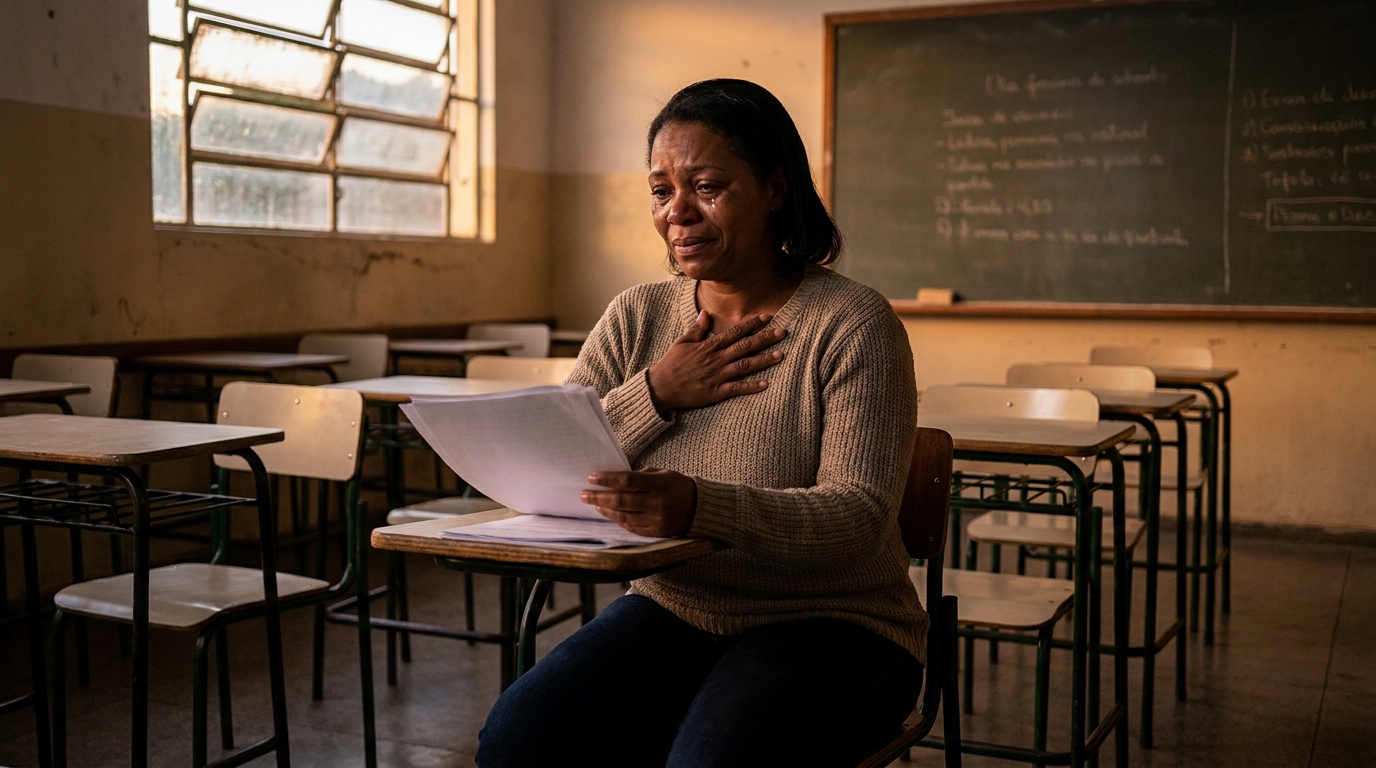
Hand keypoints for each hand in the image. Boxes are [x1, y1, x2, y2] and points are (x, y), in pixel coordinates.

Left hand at [580, 469, 697, 536]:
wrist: (700, 508)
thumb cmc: (678, 486)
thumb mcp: (662, 474)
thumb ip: (640, 476)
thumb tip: (615, 480)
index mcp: (658, 484)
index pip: (627, 480)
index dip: (607, 479)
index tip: (591, 477)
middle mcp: (656, 503)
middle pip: (621, 500)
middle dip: (598, 497)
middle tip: (584, 494)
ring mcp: (656, 520)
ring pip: (623, 516)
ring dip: (606, 510)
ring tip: (594, 504)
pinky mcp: (656, 532)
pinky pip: (631, 527)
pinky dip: (618, 520)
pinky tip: (610, 514)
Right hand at [645, 311, 786, 415]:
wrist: (660, 388)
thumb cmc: (671, 364)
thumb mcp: (682, 342)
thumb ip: (697, 328)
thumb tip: (706, 312)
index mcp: (709, 346)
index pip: (734, 332)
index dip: (752, 324)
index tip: (767, 317)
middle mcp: (716, 359)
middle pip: (744, 346)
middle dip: (765, 338)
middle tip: (782, 332)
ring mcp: (717, 376)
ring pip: (744, 366)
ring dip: (763, 360)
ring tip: (781, 355)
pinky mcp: (716, 392)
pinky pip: (736, 388)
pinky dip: (751, 386)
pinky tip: (766, 384)